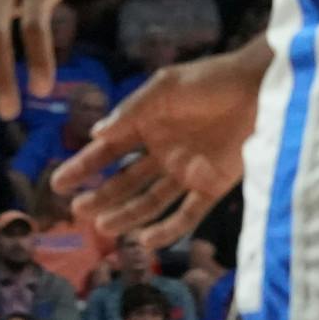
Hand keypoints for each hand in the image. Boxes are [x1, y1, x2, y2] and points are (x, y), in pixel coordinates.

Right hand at [50, 43, 264, 249]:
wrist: (259, 87)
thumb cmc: (211, 79)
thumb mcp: (166, 87)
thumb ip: (132, 110)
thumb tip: (97, 133)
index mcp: (147, 124)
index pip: (109, 150)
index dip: (84, 167)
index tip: (59, 183)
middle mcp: (162, 151)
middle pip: (125, 181)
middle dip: (101, 196)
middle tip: (78, 211)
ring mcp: (186, 170)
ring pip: (150, 201)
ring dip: (127, 215)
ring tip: (104, 227)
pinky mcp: (212, 186)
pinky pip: (187, 215)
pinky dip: (168, 230)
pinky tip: (147, 240)